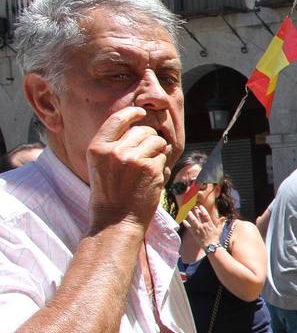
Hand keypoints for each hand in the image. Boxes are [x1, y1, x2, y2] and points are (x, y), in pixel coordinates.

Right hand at [86, 106, 168, 231]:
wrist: (116, 220)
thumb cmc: (109, 195)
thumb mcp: (99, 166)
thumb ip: (113, 146)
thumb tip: (137, 128)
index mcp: (97, 148)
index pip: (116, 119)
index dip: (132, 113)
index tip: (142, 112)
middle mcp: (114, 151)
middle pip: (142, 130)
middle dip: (149, 139)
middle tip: (146, 155)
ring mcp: (133, 159)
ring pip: (156, 141)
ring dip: (158, 151)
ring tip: (148, 167)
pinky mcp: (151, 169)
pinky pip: (163, 157)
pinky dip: (162, 165)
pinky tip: (152, 178)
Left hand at [183, 205, 223, 247]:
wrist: (211, 246)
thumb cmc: (216, 238)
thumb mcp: (219, 230)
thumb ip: (220, 223)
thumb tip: (223, 218)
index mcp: (209, 224)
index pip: (205, 215)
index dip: (202, 209)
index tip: (200, 206)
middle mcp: (203, 225)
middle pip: (198, 216)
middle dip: (195, 211)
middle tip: (193, 207)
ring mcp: (198, 229)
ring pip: (193, 221)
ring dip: (190, 215)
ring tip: (188, 212)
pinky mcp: (194, 233)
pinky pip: (189, 228)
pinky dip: (186, 224)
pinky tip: (184, 221)